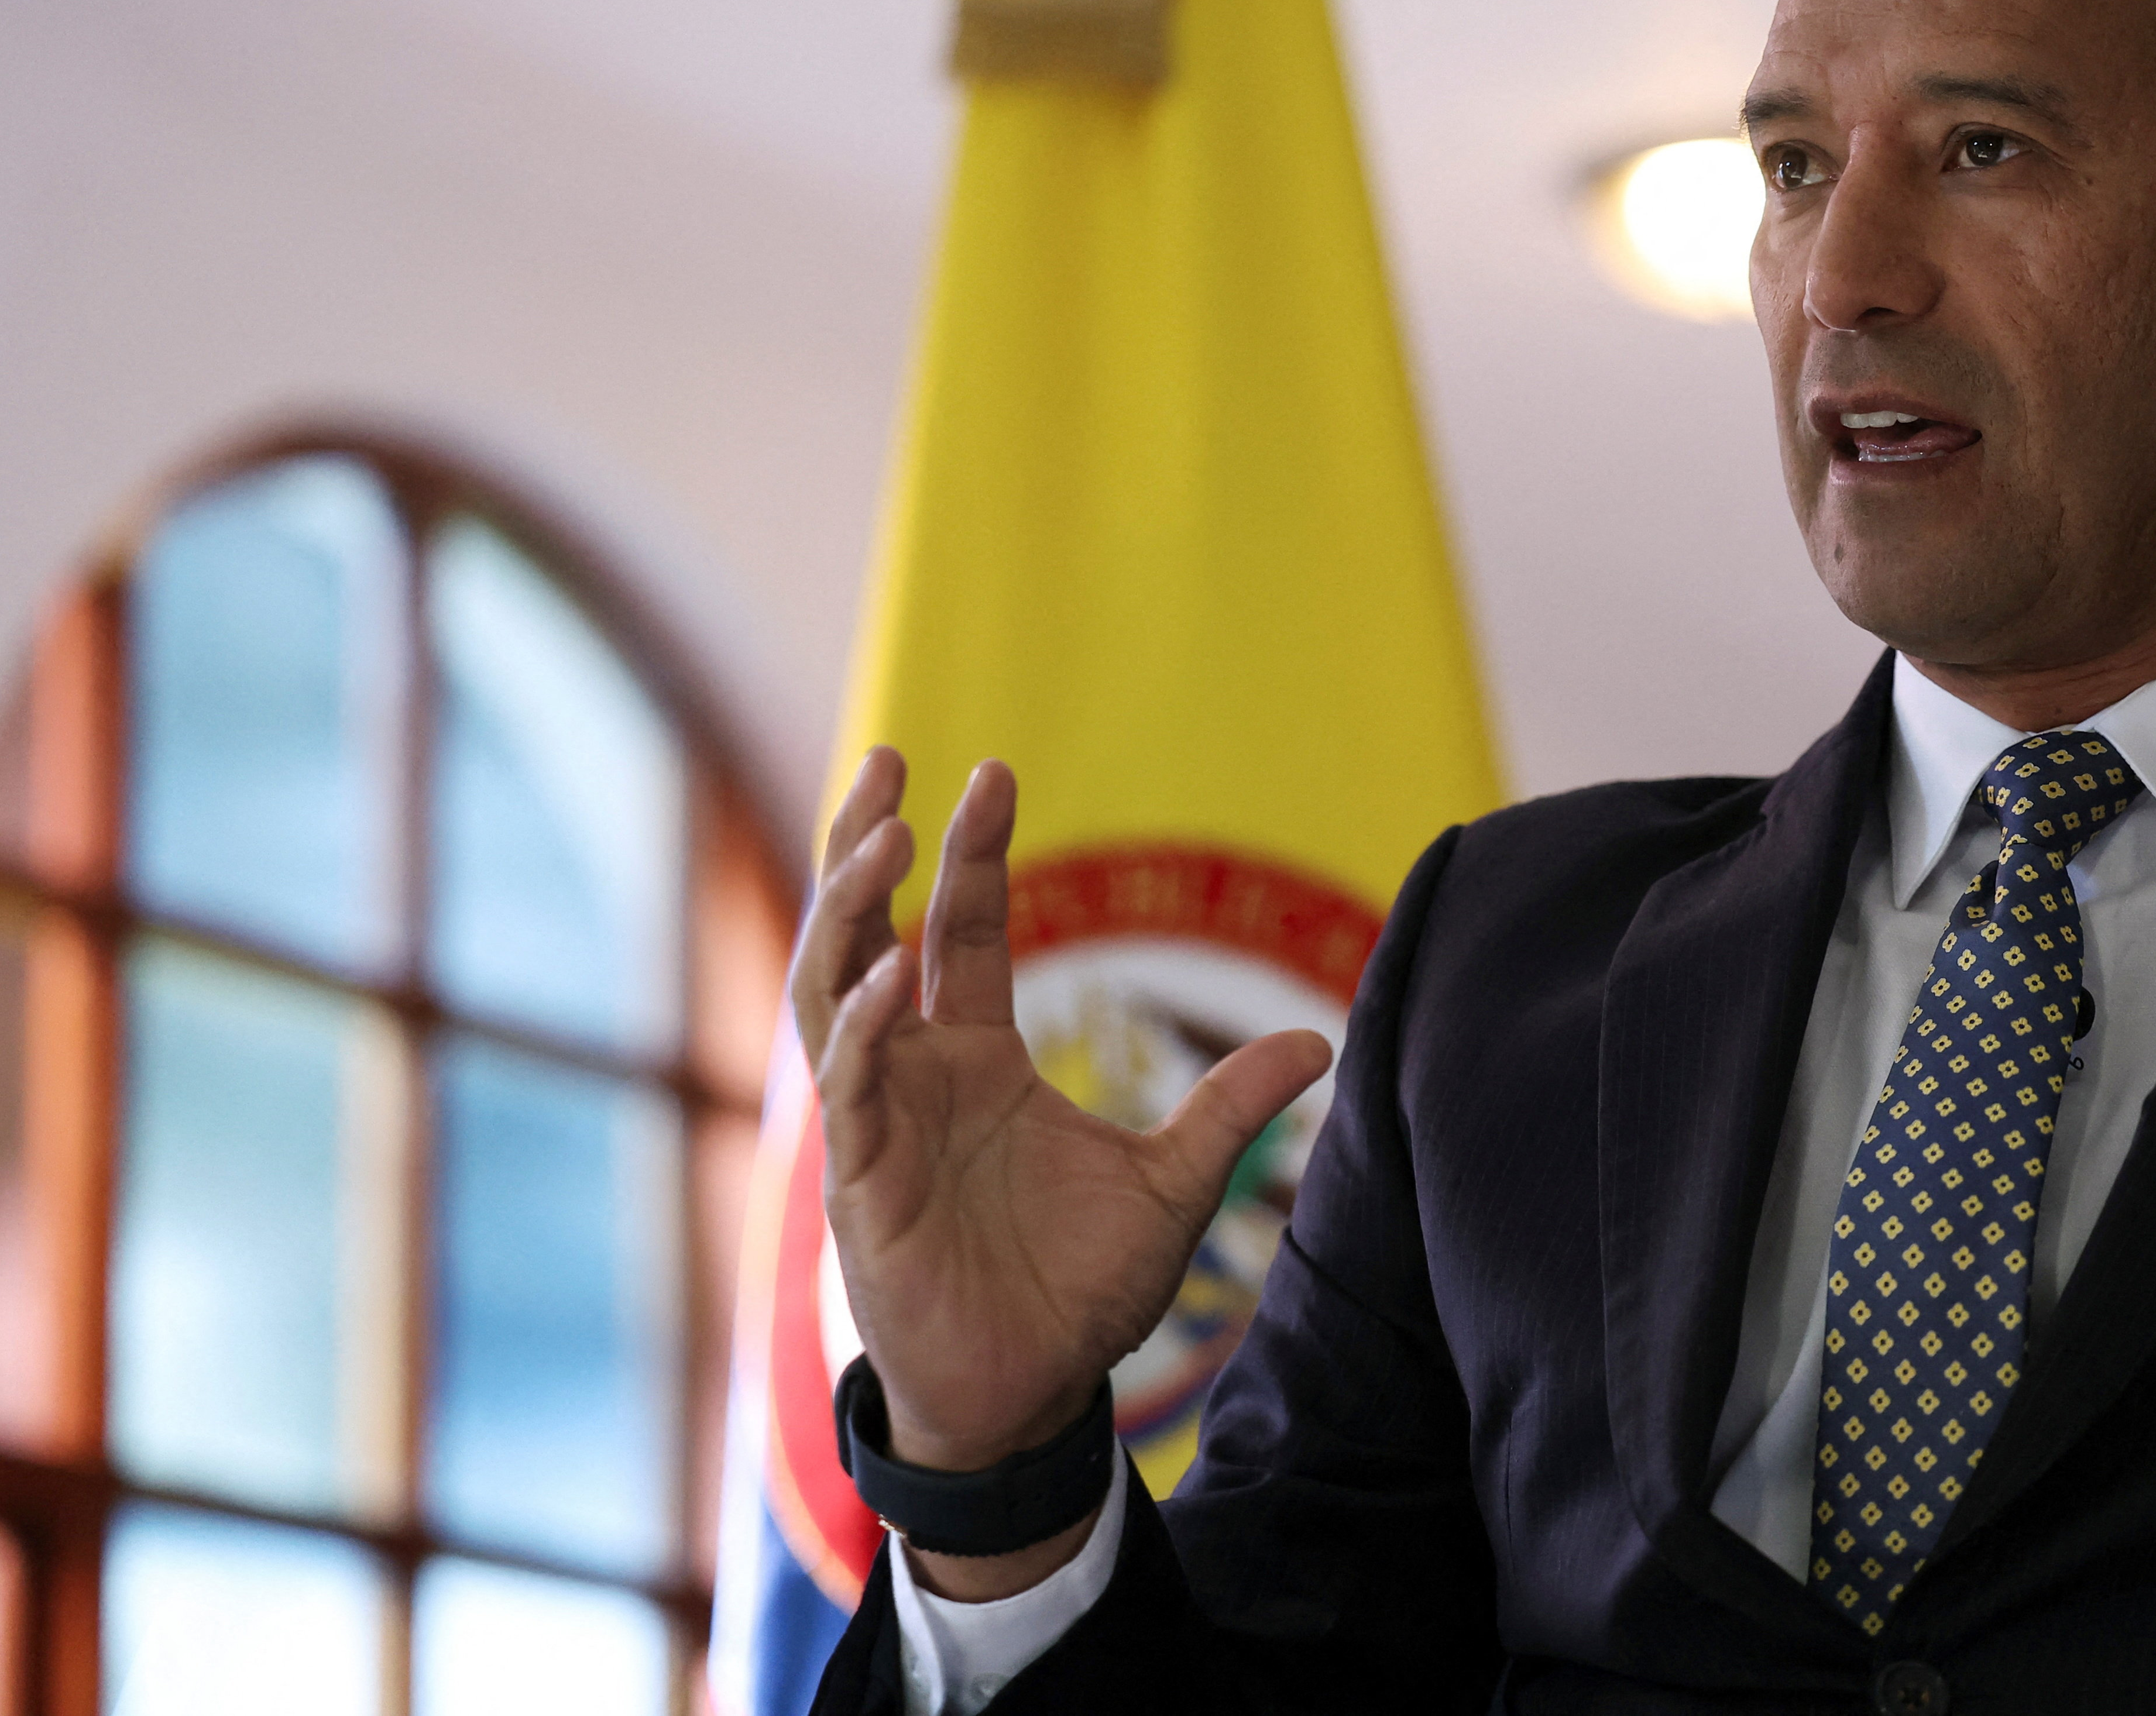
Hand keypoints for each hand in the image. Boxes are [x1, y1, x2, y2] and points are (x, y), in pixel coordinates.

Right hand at [787, 750, 1332, 1594]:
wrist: (1032, 1396)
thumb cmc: (1080, 1292)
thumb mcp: (1177, 1185)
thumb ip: (1233, 1109)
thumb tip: (1321, 1037)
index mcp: (977, 1059)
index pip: (965, 929)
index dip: (974, 852)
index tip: (992, 771)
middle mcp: (917, 1074)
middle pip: (872, 931)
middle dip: (868, 843)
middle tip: (887, 758)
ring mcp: (879, 1122)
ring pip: (834, 988)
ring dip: (851, 909)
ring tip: (884, 832)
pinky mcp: (861, 1182)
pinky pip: (850, 1085)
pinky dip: (864, 1026)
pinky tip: (890, 970)